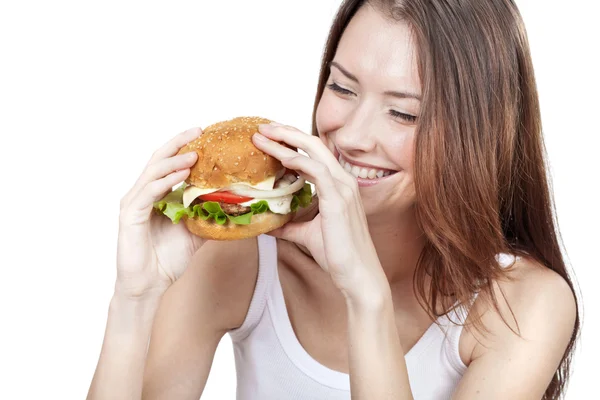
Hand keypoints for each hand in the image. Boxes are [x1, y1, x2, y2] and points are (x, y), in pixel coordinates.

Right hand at [116, 128, 204, 297]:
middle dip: (179, 143)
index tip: (206, 135)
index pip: (171, 163)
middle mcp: (144, 194)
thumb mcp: (198, 233)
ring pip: (153, 173)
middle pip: (159, 159)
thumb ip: (212, 216)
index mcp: (157, 194)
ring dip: (174, 161)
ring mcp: (134, 203)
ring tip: (194, 153)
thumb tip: (240, 206)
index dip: (185, 147)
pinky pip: (147, 193)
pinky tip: (179, 176)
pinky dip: (163, 182)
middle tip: (199, 131)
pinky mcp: (129, 216)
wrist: (150, 285)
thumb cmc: (169, 259)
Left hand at [252, 123, 387, 298]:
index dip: (292, 141)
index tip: (268, 136)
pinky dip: (298, 160)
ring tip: (263, 136)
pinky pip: (317, 171)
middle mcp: (343, 180)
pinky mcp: (339, 198)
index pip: (313, 153)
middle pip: (313, 144)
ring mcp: (343, 187)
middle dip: (286, 132)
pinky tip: (281, 157)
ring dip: (286, 141)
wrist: (357, 274)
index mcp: (338, 184)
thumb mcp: (305, 234)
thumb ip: (288, 225)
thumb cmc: (337, 253)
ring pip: (314, 151)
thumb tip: (266, 224)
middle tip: (261, 127)